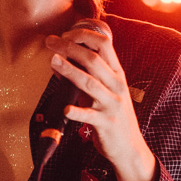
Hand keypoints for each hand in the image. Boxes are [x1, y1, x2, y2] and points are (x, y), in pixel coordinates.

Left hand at [45, 28, 155, 180]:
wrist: (129, 147)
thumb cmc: (114, 115)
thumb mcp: (105, 92)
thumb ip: (86, 77)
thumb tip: (59, 62)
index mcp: (117, 74)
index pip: (104, 44)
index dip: (84, 35)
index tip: (65, 34)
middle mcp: (116, 85)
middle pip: (93, 60)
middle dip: (70, 47)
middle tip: (50, 42)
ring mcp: (112, 104)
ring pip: (89, 83)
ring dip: (70, 71)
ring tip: (53, 61)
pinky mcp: (105, 123)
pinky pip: (88, 116)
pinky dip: (76, 112)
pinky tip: (64, 109)